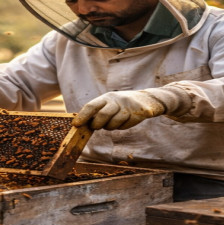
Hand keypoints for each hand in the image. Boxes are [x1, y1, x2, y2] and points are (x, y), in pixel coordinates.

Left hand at [72, 88, 190, 129]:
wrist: (148, 99)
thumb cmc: (123, 104)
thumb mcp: (110, 103)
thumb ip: (98, 111)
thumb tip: (81, 123)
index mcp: (106, 97)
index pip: (91, 106)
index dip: (82, 116)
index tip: (76, 125)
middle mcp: (116, 100)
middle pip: (102, 116)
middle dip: (97, 124)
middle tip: (96, 127)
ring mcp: (127, 106)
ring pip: (113, 123)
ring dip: (111, 126)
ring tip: (113, 122)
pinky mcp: (138, 113)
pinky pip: (125, 126)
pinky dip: (123, 127)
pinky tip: (126, 121)